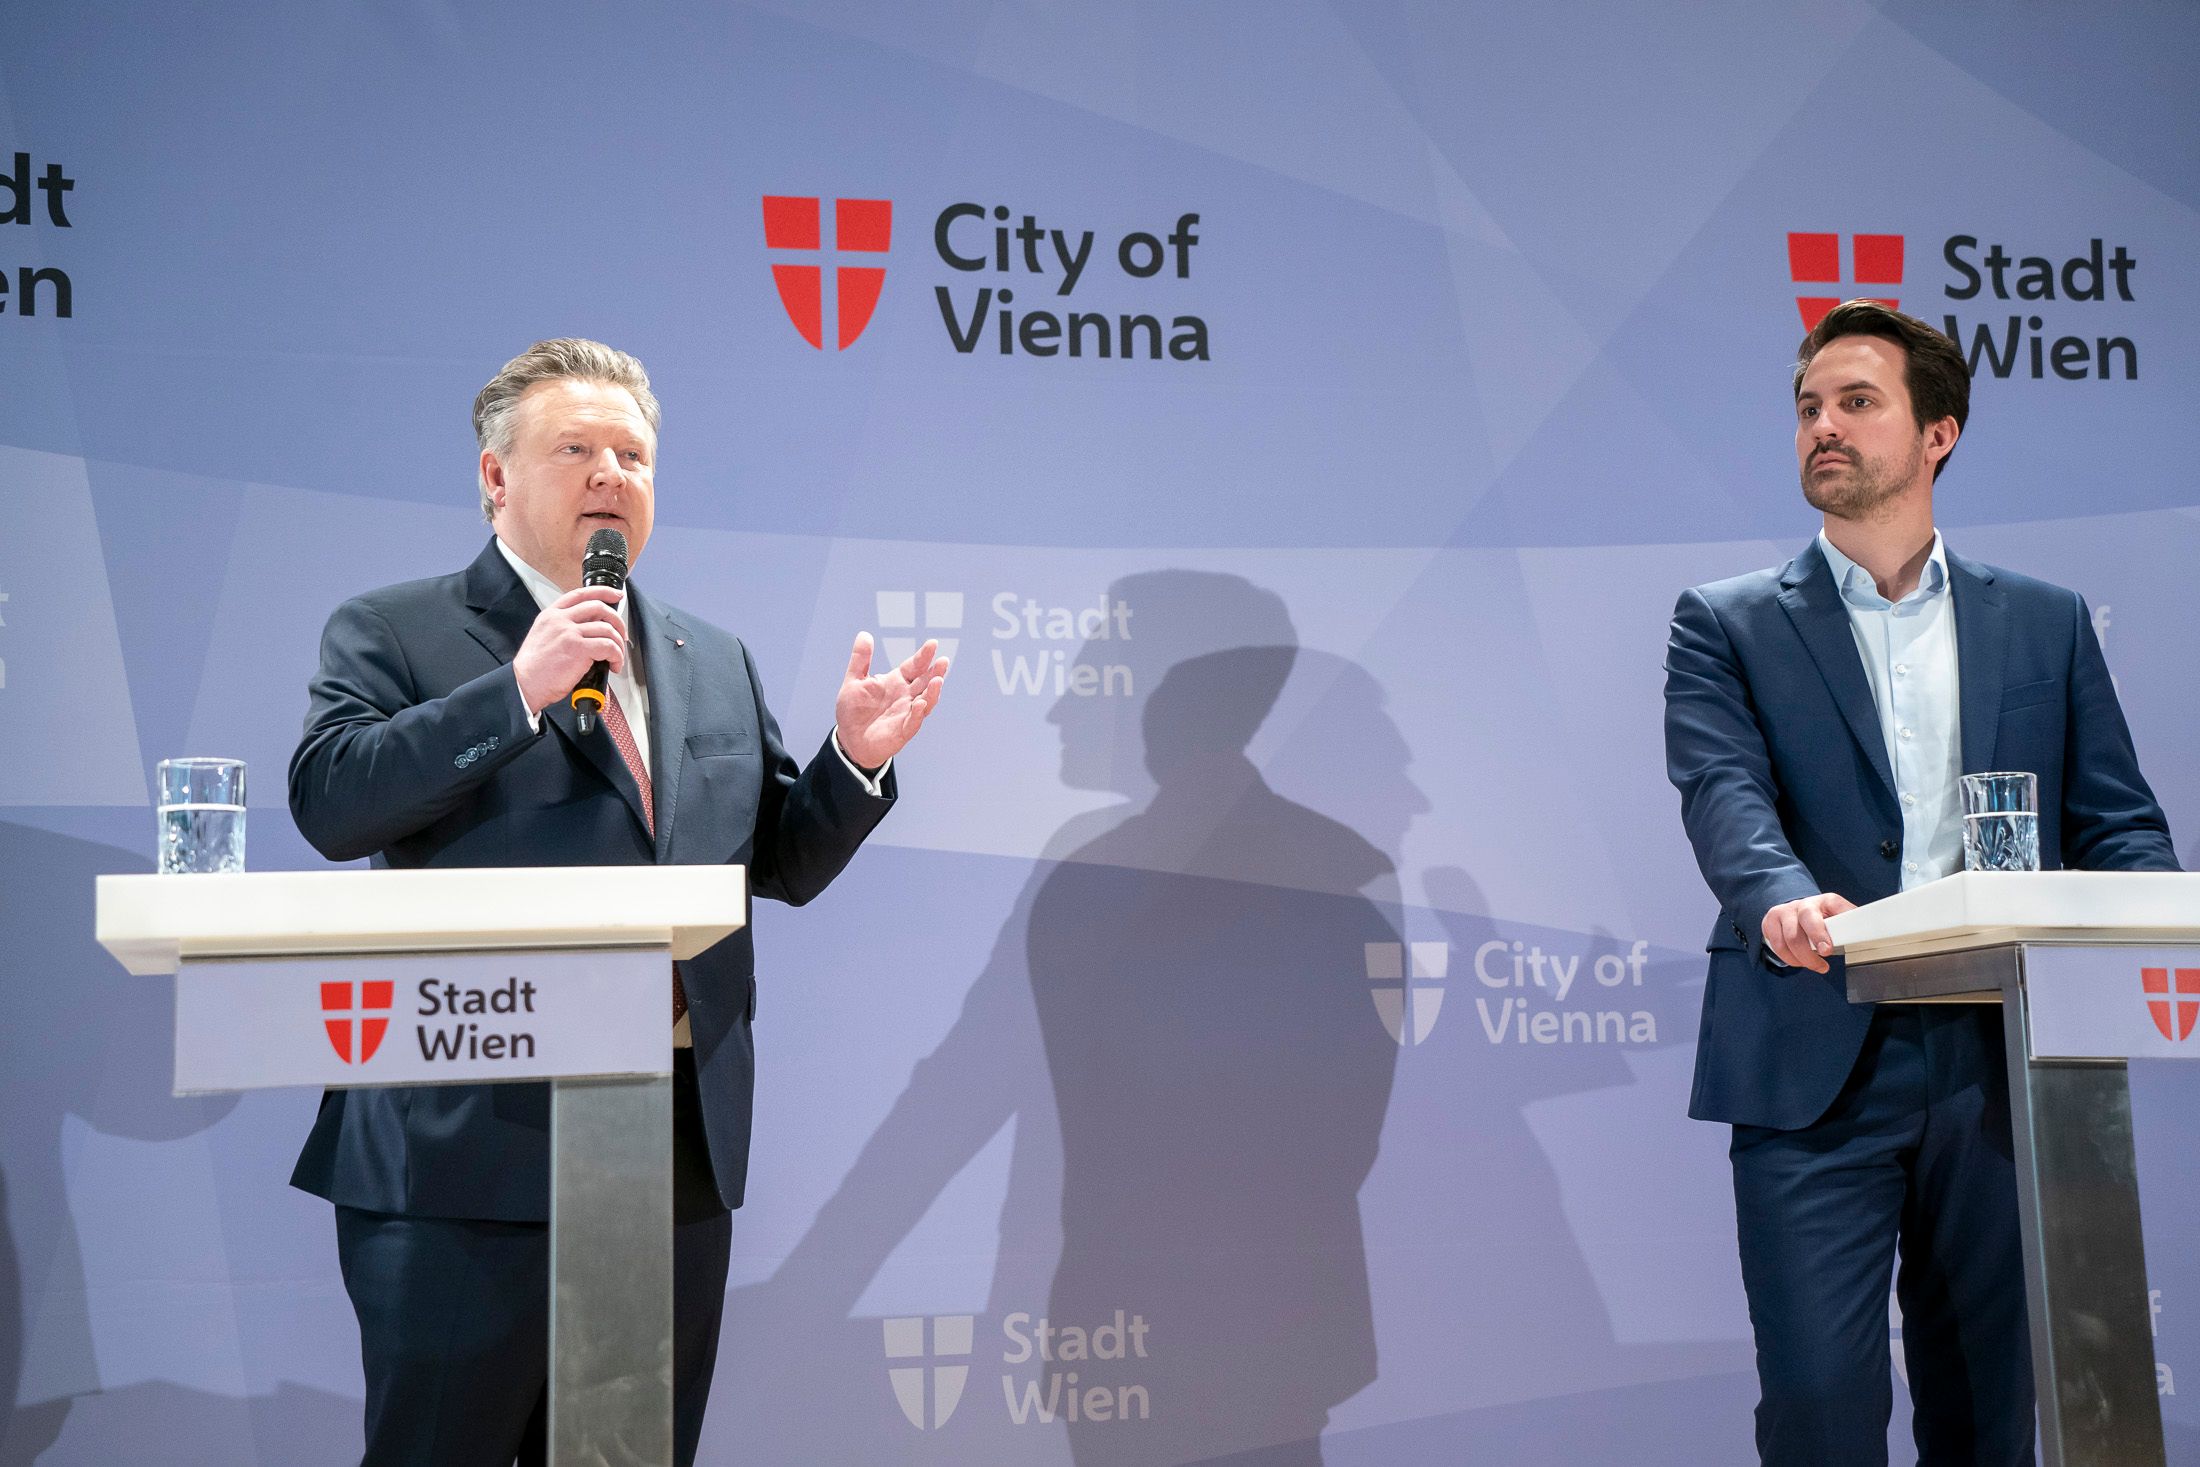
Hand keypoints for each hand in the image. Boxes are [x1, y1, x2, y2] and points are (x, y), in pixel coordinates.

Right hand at [513, 586, 626, 713]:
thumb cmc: (535, 667)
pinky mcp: (578, 649)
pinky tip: (613, 665)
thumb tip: (589, 627)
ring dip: (618, 644)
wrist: (525, 684)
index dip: (603, 591)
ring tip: (616, 657)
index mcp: (551, 615)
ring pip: (607, 628)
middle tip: (621, 634)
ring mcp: (569, 633)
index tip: (616, 594)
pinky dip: (617, 657)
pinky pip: (608, 647)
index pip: (580, 594)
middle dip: (617, 621)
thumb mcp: (543, 636)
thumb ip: (563, 627)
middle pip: (599, 607)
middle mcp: (560, 620)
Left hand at [834, 633, 947, 769]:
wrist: (849, 738)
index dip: (923, 656)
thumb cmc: (854, 710)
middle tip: (943, 661)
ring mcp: (907, 713)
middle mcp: (906, 696)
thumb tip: (864, 634)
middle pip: (925, 682)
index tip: (932, 644)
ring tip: (937, 680)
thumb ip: (860, 659)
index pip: (914, 666)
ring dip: (932, 692)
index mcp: (897, 681)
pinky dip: (917, 713)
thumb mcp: (854, 681)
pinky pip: (913, 721)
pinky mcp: (903, 730)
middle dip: (935, 672)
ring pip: (926, 701)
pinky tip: (920, 703)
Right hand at [1761, 893, 1857, 973]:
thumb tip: (1870, 932)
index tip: (1827, 949)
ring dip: (1801, 959)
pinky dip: (1788, 958)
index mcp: (1825, 901)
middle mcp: (1803, 904)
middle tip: (1821, 964)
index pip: (1828, 909)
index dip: (1823, 931)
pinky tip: (1799, 961)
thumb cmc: (1821, 917)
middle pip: (1804, 923)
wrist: (1795, 910)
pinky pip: (1776, 944)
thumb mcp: (1839, 917)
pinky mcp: (1769, 922)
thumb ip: (1851, 923)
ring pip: (1788, 938)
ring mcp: (1784, 912)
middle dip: (1810, 948)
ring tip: (1815, 966)